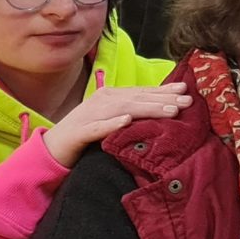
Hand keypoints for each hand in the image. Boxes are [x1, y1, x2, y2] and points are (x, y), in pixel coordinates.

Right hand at [40, 76, 193, 167]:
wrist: (51, 149)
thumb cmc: (86, 135)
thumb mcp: (112, 120)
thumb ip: (132, 113)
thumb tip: (164, 109)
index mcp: (110, 97)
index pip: (142, 92)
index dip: (164, 90)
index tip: (187, 90)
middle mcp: (101, 101)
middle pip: (137, 98)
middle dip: (164, 98)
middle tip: (188, 100)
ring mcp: (89, 115)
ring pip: (122, 109)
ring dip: (147, 109)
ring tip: (170, 111)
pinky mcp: (78, 133)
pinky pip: (97, 128)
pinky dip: (112, 124)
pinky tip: (126, 121)